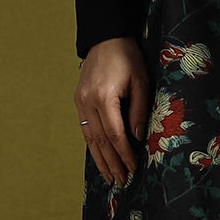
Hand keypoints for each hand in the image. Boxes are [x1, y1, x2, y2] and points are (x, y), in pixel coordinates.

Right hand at [76, 37, 151, 185]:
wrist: (106, 37)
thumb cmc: (127, 57)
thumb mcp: (141, 81)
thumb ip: (140, 111)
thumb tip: (138, 138)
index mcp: (104, 97)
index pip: (115, 134)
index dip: (124, 154)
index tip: (133, 169)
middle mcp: (88, 102)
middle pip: (101, 141)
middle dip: (112, 163)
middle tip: (121, 182)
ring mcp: (80, 102)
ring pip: (90, 138)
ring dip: (100, 159)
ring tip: (110, 177)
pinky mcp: (79, 100)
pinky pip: (85, 128)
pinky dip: (93, 146)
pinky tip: (100, 157)